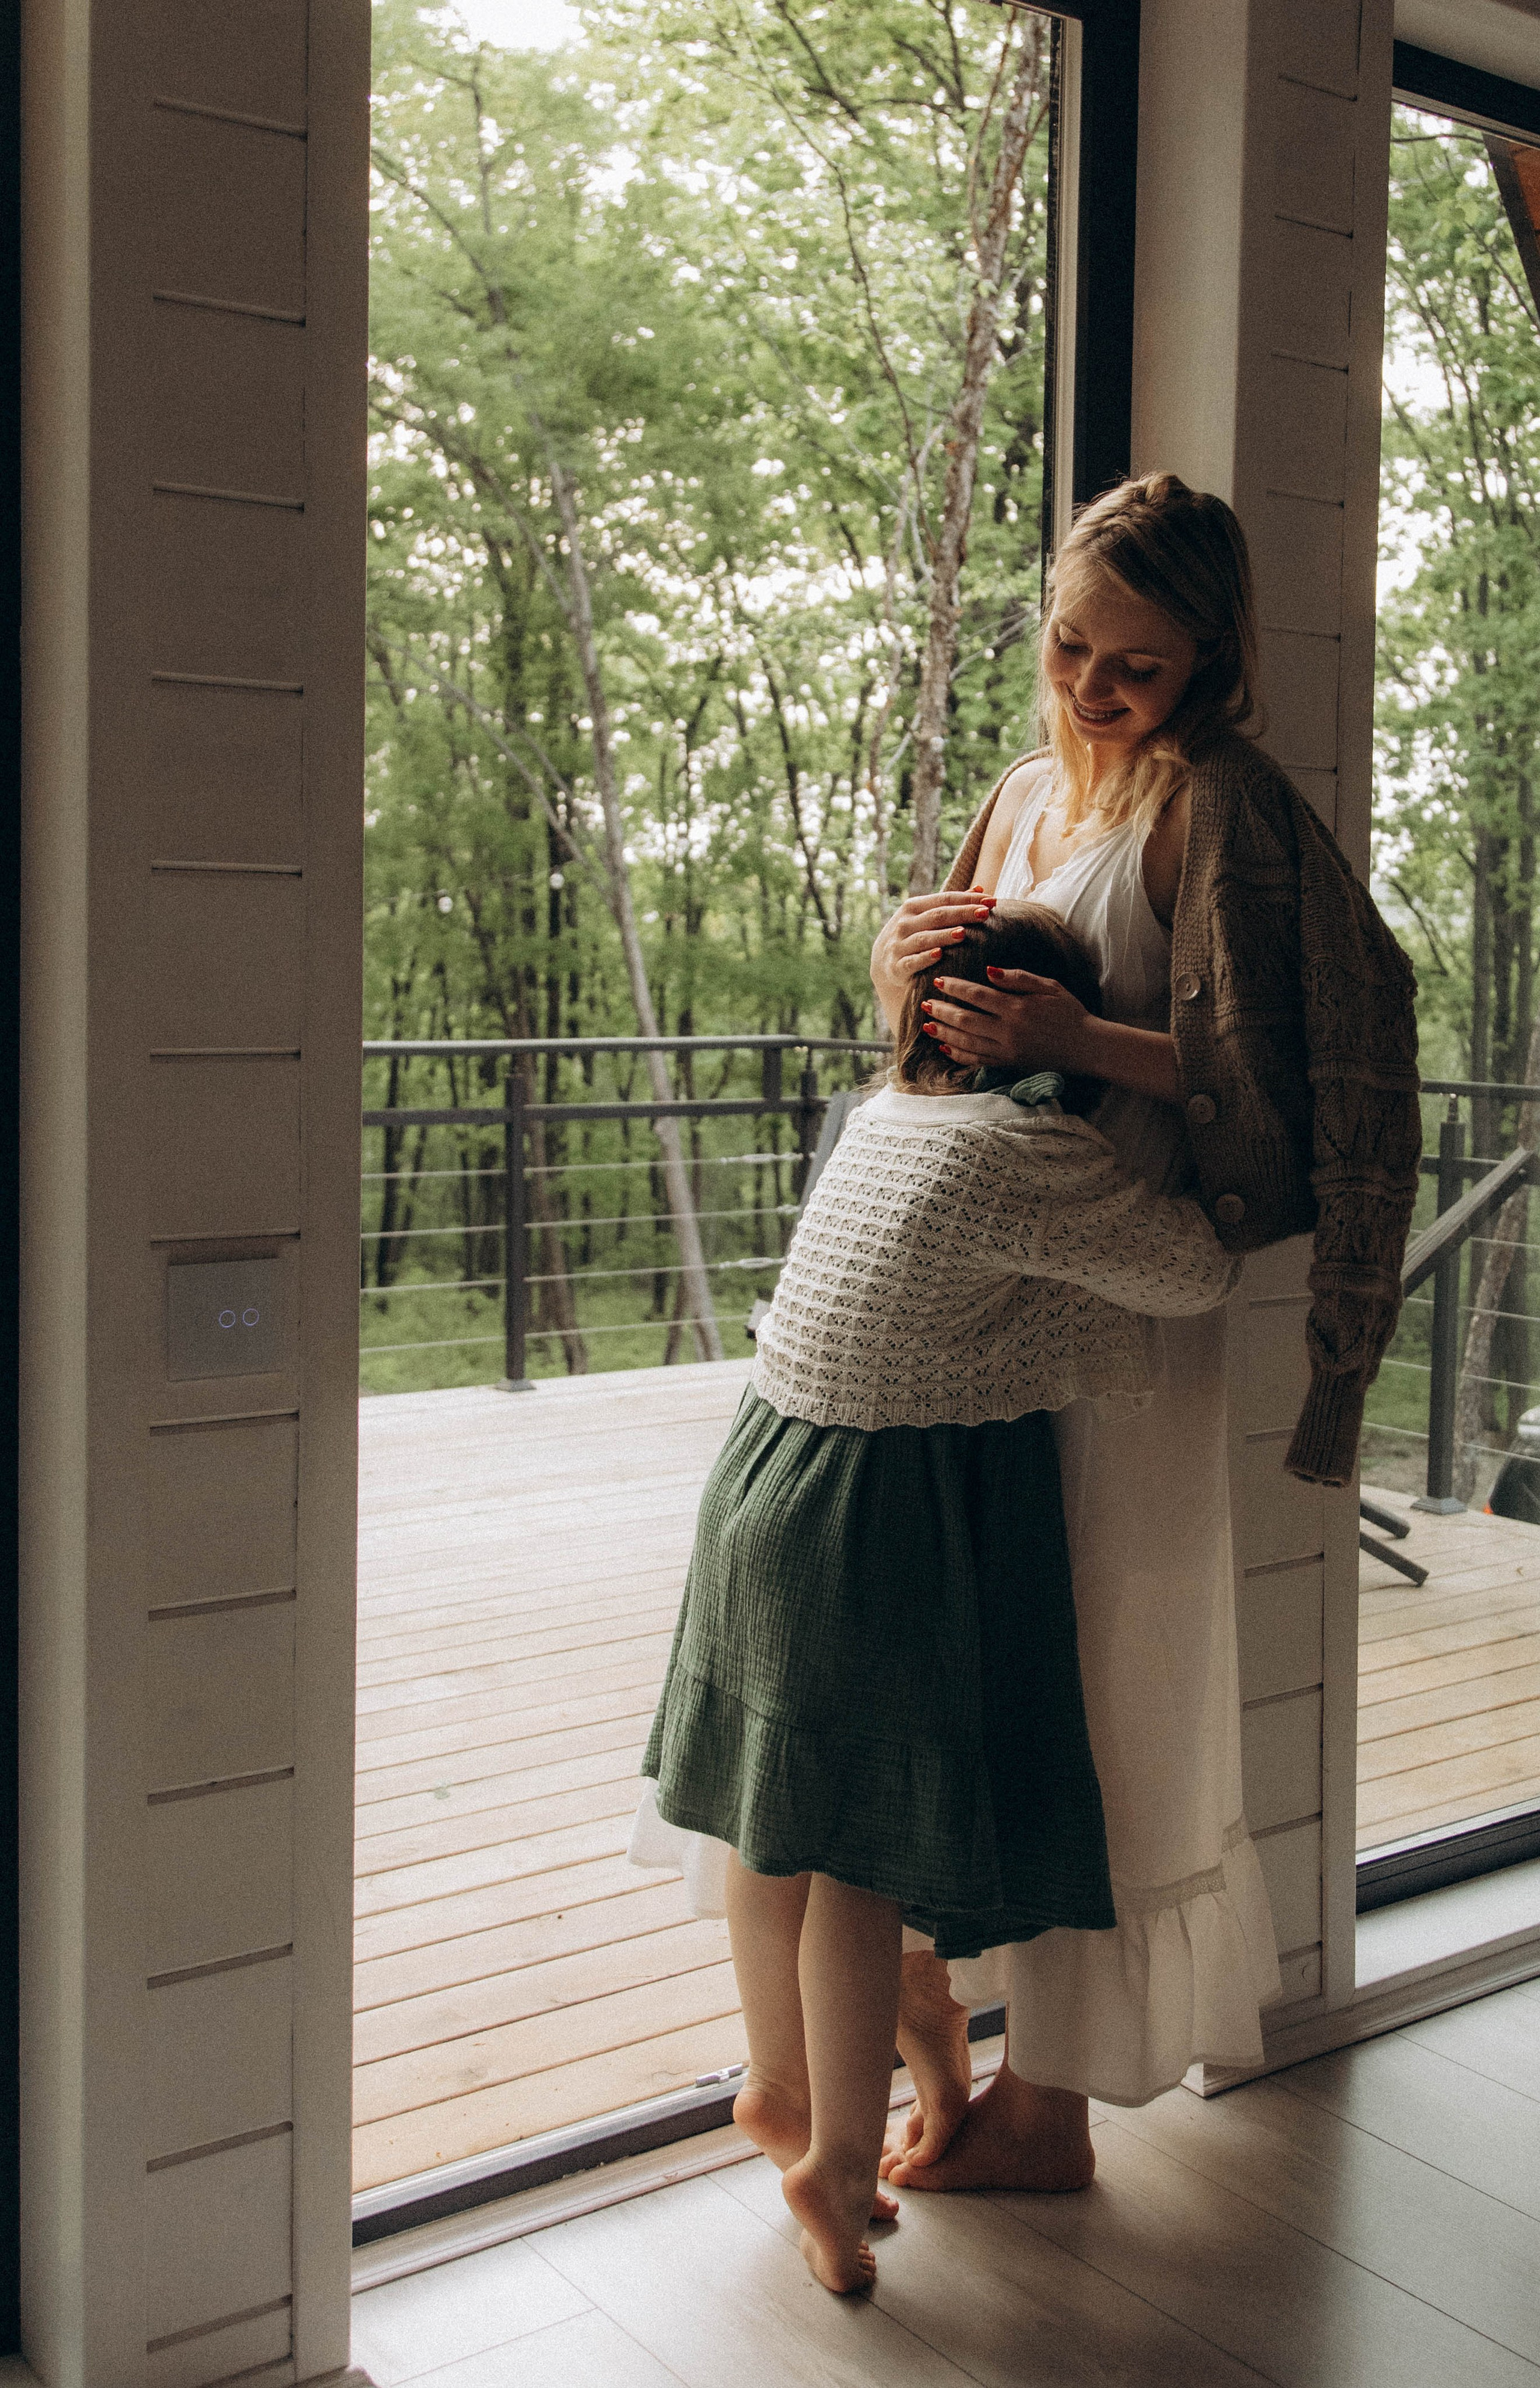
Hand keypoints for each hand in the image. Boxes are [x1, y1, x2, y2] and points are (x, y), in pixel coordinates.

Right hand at [870, 889, 996, 1031]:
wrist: (884, 962)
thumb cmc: (914, 935)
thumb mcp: (927, 917)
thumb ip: (952, 904)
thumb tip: (981, 887)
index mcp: (914, 907)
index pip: (945, 899)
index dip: (968, 899)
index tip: (992, 900)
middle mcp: (905, 923)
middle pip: (937, 916)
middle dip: (962, 913)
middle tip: (984, 913)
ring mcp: (899, 944)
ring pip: (924, 938)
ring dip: (944, 935)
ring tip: (963, 933)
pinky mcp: (896, 966)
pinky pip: (912, 962)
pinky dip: (925, 958)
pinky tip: (939, 955)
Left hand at [921, 966, 1093, 1073]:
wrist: (1087, 1047)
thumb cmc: (1070, 1012)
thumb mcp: (1050, 986)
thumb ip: (1018, 978)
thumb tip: (988, 970)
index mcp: (1018, 1008)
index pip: (978, 996)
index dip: (955, 988)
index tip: (939, 981)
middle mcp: (1009, 1031)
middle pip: (966, 1021)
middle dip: (942, 1011)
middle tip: (924, 1003)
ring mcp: (1008, 1051)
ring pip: (967, 1043)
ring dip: (944, 1034)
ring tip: (927, 1026)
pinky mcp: (1009, 1065)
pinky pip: (978, 1061)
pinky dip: (959, 1055)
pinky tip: (945, 1049)